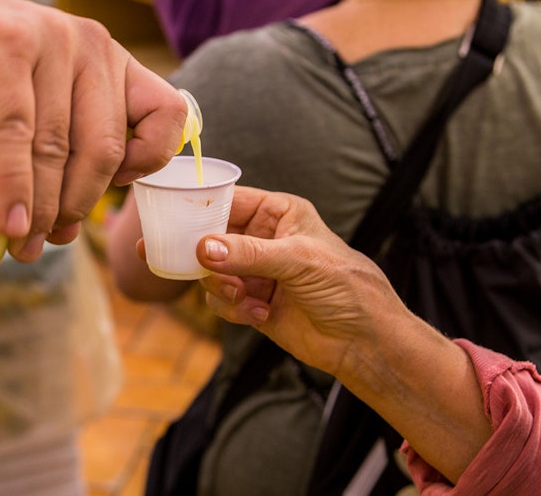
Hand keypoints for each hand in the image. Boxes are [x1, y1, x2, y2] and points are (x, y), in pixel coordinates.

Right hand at [0, 0, 184, 260]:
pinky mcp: (2, 50)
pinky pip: (16, 134)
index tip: (110, 190)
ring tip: (21, 244)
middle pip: (104, 149)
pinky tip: (8, 221)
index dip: (147, 164)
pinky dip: (12, 187)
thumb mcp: (37, 97)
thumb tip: (69, 230)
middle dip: (77, 206)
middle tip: (46, 239)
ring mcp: (48, 41)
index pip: (166, 115)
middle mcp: (90, 44)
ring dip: (41, 209)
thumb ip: (62, 145)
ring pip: (57, 149)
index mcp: (109, 57)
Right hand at [192, 186, 408, 378]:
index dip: (202, 207)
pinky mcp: (251, 303)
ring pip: (211, 272)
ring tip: (244, 297)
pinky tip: (260, 314)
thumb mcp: (298, 260)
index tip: (179, 221)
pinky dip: (233, 309)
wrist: (362, 341)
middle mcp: (264, 239)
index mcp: (279, 212)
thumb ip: (249, 253)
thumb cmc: (347, 287)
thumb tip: (204, 248)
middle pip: (211, 237)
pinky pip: (221, 301)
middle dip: (206, 256)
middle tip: (203, 267)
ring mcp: (256, 272)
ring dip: (221, 286)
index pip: (229, 199)